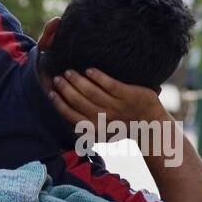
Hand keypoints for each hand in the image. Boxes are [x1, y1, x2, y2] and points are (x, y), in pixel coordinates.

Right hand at [50, 68, 168, 136]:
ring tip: (69, 72)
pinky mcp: (129, 96)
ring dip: (78, 81)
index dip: (59, 104)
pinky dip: (97, 77)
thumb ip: (86, 126)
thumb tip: (64, 113)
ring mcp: (117, 107)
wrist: (150, 125)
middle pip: (79, 102)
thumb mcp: (103, 132)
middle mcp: (105, 119)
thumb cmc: (123, 127)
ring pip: (92, 92)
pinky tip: (89, 69)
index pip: (72, 116)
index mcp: (96, 130)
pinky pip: (110, 84)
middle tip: (57, 78)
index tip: (50, 93)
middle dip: (65, 89)